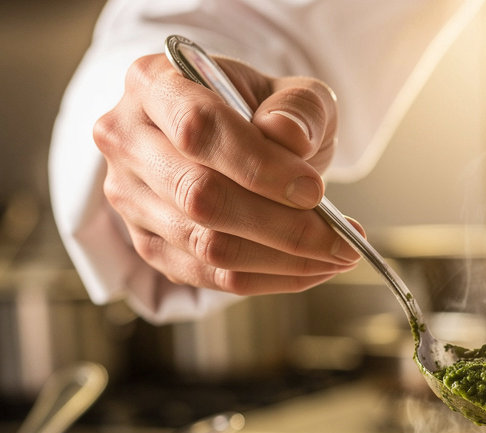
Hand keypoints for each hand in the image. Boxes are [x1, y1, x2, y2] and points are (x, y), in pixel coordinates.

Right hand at [93, 52, 360, 293]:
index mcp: (153, 84)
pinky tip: (315, 269)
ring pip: (208, 246)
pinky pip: (214, 278)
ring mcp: (131, 200)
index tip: (316, 191)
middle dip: (282, 226)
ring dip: (285, 261)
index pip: (199, 129)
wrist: (235, 140)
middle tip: (342, 239)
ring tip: (339, 255)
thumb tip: (290, 138)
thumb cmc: (261, 112)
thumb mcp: (290, 92)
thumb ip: (298, 107)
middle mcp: (127, 141)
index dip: (261, 167)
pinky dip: (273, 279)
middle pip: (200, 198)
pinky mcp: (151, 247)